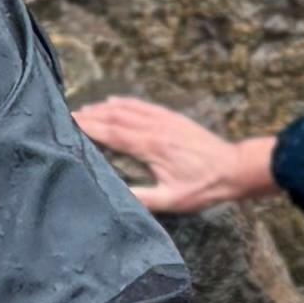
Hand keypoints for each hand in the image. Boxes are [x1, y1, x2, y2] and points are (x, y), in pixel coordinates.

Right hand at [74, 94, 278, 217]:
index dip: (91, 128)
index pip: (114, 134)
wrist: (234, 169)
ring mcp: (165, 120)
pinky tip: (114, 101)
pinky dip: (125, 102)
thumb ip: (143, 199)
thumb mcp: (173, 200)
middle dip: (92, 116)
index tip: (72, 125)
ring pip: (129, 108)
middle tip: (70, 116)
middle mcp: (156, 128)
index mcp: (152, 147)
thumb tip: (116, 197)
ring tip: (85, 109)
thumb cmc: (204, 188)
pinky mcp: (173, 118)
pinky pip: (144, 105)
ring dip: (105, 108)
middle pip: (117, 117)